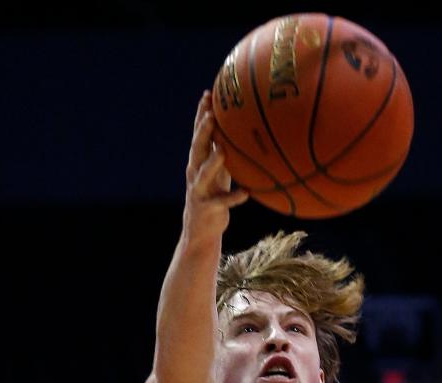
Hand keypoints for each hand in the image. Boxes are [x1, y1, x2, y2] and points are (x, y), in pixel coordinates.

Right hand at [183, 91, 247, 238]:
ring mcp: (200, 190)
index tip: (208, 95)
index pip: (198, 134)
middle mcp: (195, 173)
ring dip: (213, 162)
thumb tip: (242, 130)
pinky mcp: (208, 208)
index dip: (201, 115)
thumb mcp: (218, 172)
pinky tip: (246, 193)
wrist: (200, 229)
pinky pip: (222, 201)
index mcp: (198, 162)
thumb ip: (224, 152)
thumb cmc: (214, 194)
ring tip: (222, 150)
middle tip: (210, 115)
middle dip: (202, 132)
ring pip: (204, 173)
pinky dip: (234, 197)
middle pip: (197, 149)